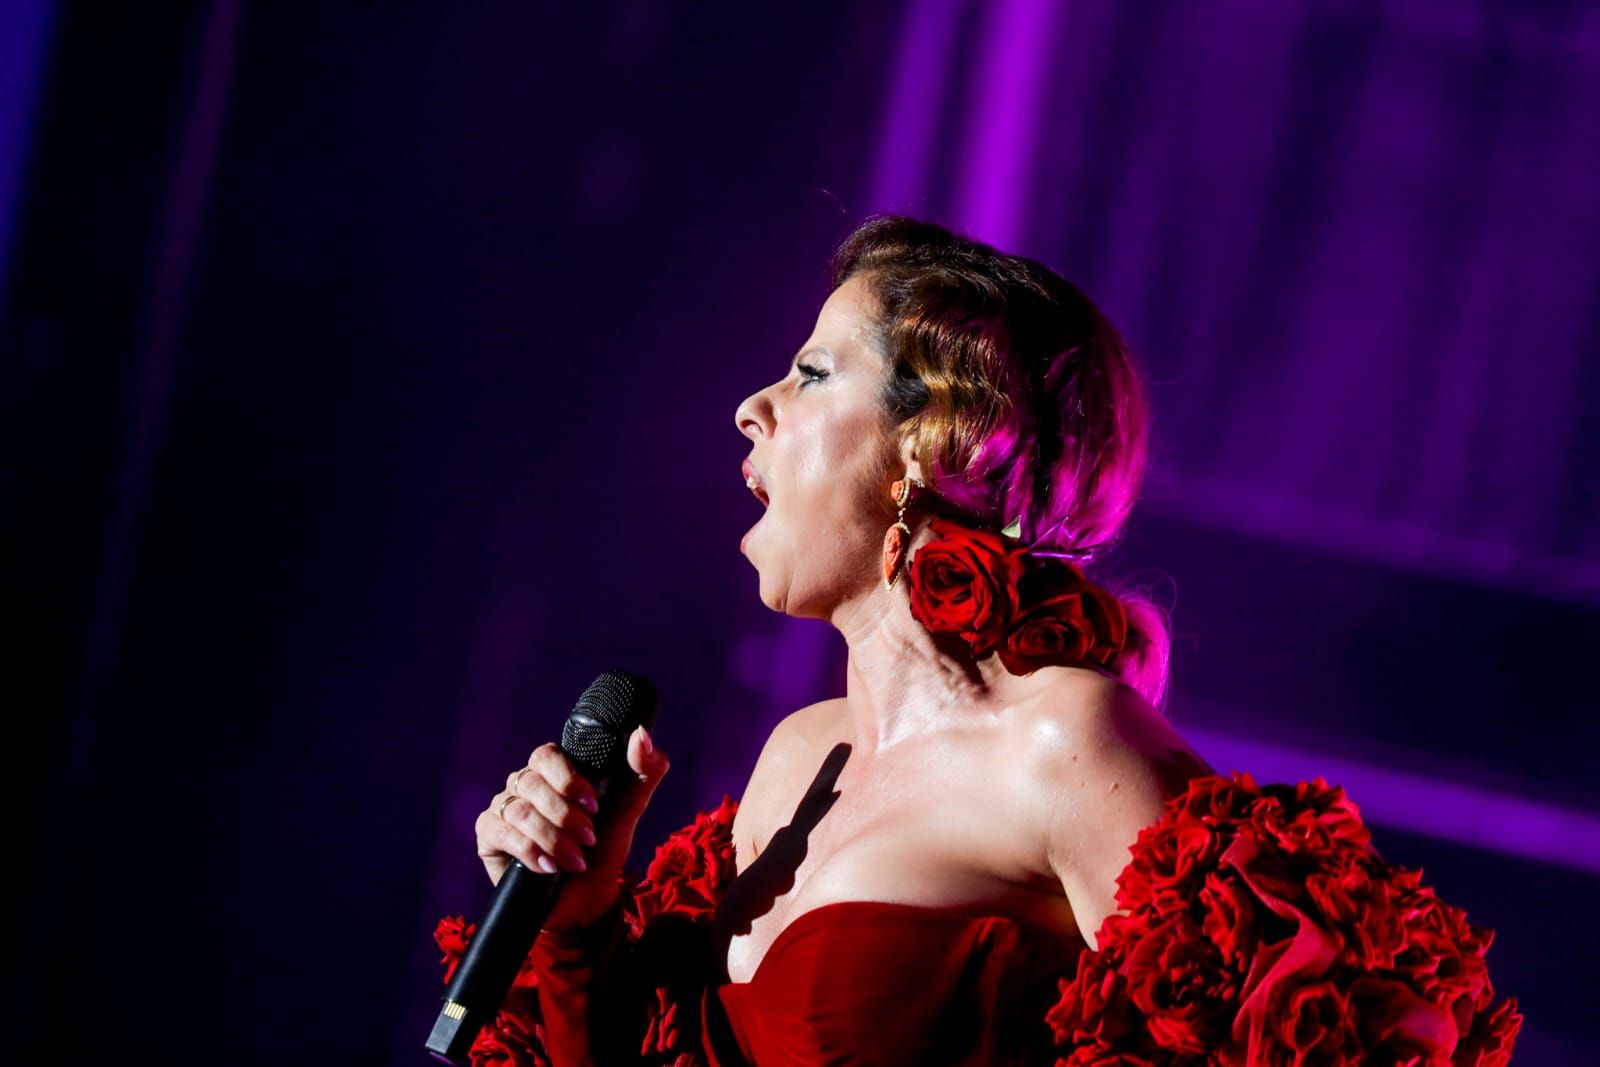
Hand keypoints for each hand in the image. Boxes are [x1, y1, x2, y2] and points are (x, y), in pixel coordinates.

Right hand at [475, 725, 669, 931]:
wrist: (586, 901)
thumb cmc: (603, 852)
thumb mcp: (630, 811)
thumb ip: (646, 770)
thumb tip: (641, 734)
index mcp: (553, 772)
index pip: (546, 755)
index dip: (567, 777)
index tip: (593, 804)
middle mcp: (523, 786)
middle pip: (531, 783)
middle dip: (565, 816)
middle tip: (588, 839)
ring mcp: (503, 809)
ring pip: (519, 810)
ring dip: (553, 839)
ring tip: (575, 861)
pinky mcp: (489, 836)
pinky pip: (500, 832)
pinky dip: (529, 851)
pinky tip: (548, 868)